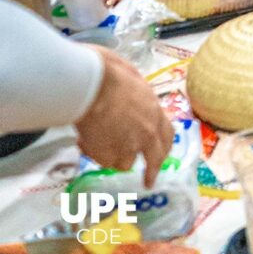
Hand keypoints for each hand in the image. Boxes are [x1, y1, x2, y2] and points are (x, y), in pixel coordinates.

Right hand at [75, 47, 173, 186]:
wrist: (92, 85)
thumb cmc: (109, 73)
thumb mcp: (132, 80)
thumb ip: (136, 98)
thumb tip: (134, 97)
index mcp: (154, 111)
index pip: (167, 135)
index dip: (165, 147)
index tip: (162, 157)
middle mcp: (147, 132)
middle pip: (155, 159)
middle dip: (152, 170)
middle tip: (147, 180)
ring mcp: (129, 146)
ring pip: (123, 162)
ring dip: (112, 155)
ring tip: (95, 139)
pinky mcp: (109, 155)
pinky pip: (102, 161)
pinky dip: (93, 152)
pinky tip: (83, 139)